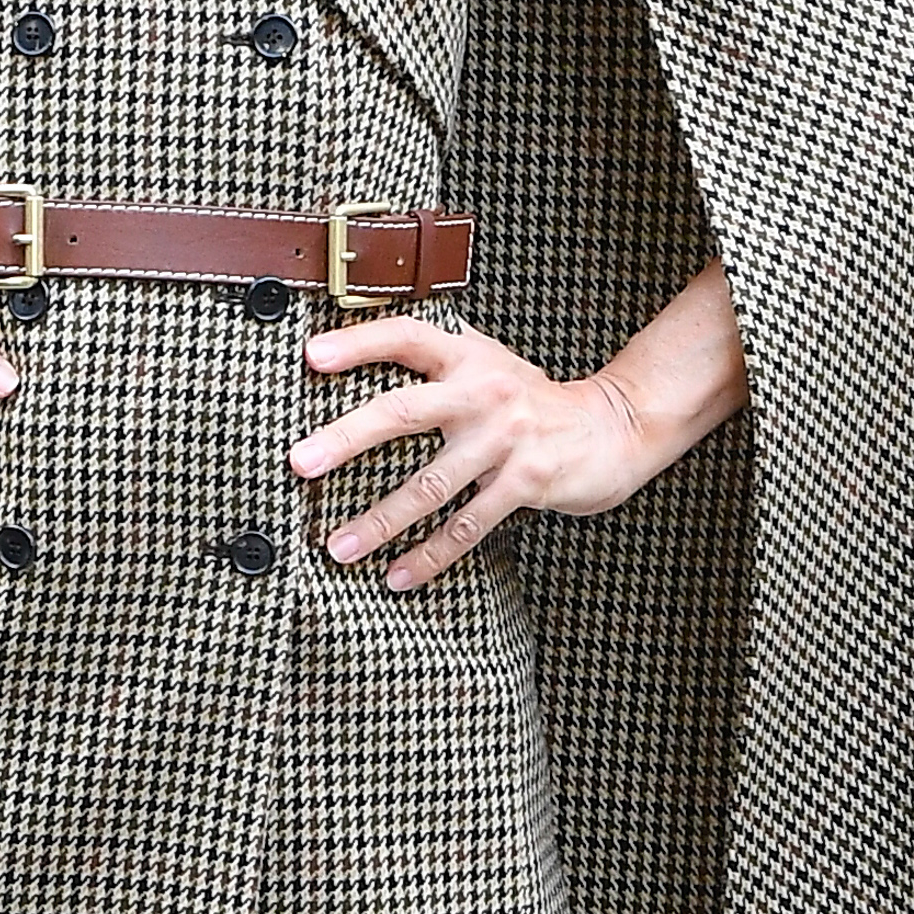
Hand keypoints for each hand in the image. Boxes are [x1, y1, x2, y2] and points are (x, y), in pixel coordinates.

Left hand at [292, 260, 746, 593]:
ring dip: (380, 521)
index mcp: (466, 357)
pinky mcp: (524, 482)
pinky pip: (467, 526)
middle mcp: (481, 392)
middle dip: (346, 439)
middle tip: (300, 462)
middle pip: (402, 411)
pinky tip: (398, 576)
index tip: (310, 358)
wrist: (613, 426)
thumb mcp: (489, 363)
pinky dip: (430, 556)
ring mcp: (504, 439)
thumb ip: (438, 360)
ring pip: (429, 485)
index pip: (404, 337)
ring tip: (338, 548)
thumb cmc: (531, 399)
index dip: (357, 344)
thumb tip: (363, 350)